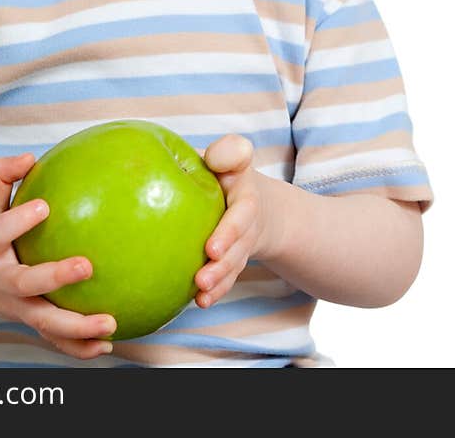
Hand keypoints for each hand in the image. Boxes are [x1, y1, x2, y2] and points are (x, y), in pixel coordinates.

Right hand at [0, 153, 116, 359]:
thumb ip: (1, 174)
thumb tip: (30, 158)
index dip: (18, 221)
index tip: (44, 206)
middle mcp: (0, 281)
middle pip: (24, 285)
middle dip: (54, 278)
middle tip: (87, 265)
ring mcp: (15, 307)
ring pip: (44, 322)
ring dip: (76, 327)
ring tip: (110, 322)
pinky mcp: (30, 323)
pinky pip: (54, 340)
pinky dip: (79, 348)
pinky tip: (107, 345)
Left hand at [194, 134, 271, 308]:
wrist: (254, 199)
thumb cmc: (228, 171)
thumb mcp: (233, 155)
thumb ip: (228, 152)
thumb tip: (212, 157)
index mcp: (246, 195)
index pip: (243, 213)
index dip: (230, 231)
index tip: (212, 248)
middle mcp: (248, 223)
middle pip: (239, 247)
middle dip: (222, 265)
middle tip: (201, 278)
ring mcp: (242, 245)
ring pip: (233, 266)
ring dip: (218, 281)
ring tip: (200, 293)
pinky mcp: (233, 261)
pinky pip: (228, 279)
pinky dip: (216, 292)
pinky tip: (200, 302)